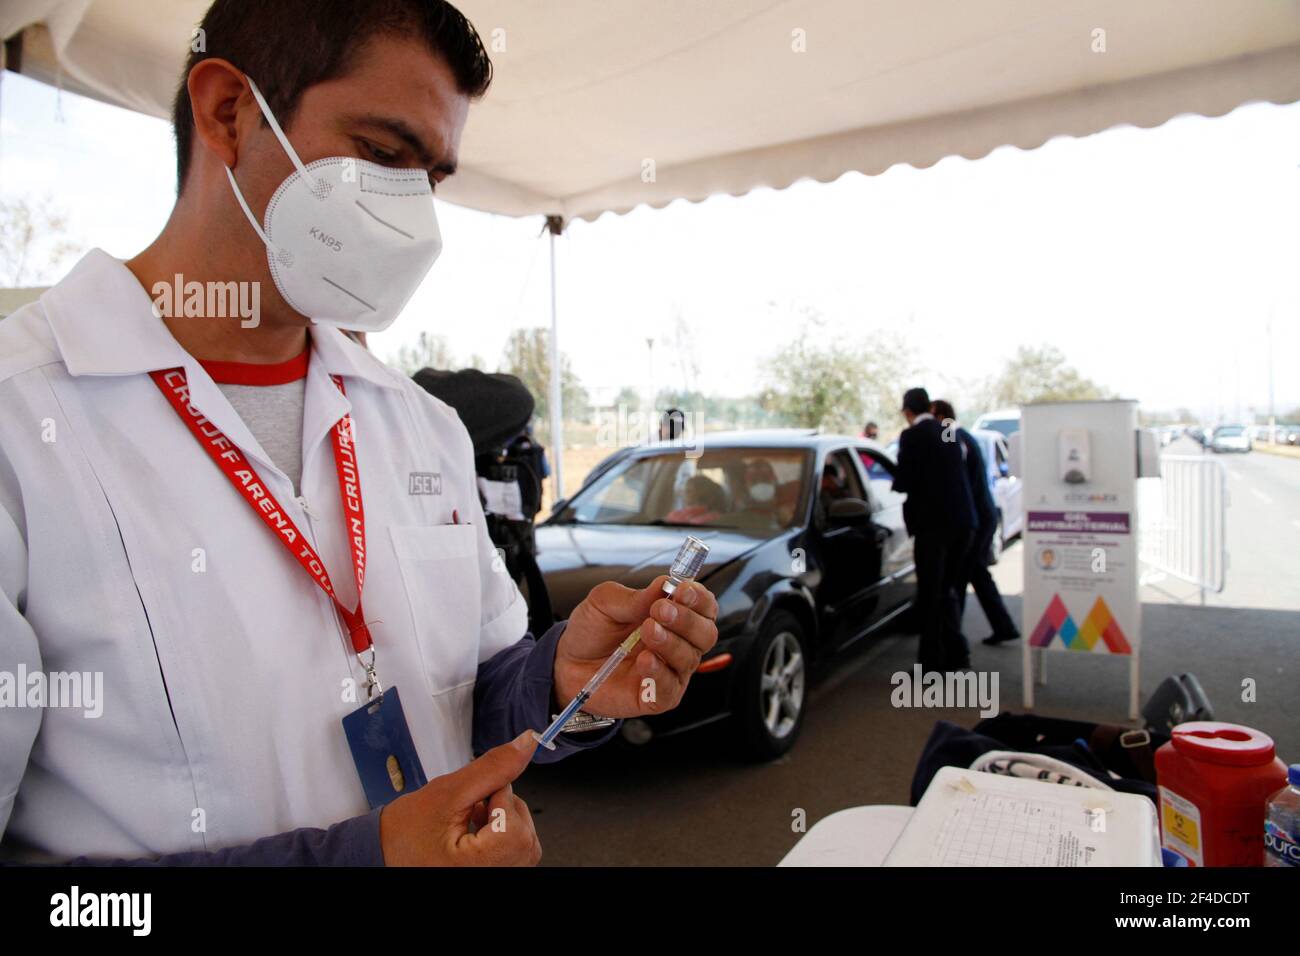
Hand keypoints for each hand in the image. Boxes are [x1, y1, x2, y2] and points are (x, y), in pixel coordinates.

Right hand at [379, 730, 541, 865]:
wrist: (384, 852)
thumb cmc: (405, 834)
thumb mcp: (448, 793)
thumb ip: (492, 768)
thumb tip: (525, 744)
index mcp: (475, 867)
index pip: (515, 827)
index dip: (499, 800)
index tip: (478, 796)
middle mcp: (492, 876)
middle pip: (525, 833)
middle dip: (503, 808)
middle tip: (472, 807)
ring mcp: (496, 877)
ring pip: (524, 841)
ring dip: (504, 820)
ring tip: (472, 819)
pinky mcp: (497, 873)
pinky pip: (517, 854)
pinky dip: (504, 835)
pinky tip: (479, 832)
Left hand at [554, 575, 718, 717]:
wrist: (567, 663)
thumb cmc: (593, 631)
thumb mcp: (604, 602)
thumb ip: (634, 596)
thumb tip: (663, 584)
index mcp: (674, 616)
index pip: (704, 607)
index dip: (699, 598)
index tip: (682, 589)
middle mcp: (679, 644)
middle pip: (706, 633)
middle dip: (686, 619)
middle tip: (659, 610)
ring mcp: (671, 672)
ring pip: (689, 658)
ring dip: (670, 642)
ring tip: (647, 632)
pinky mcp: (658, 697)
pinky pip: (670, 688)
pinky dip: (660, 673)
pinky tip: (644, 661)